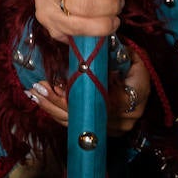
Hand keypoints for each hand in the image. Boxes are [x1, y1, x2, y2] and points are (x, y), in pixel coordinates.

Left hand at [29, 51, 150, 134]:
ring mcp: (116, 128)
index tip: (56, 85)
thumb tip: (84, 47)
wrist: (142, 81)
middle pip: (87, 116)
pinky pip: (79, 125)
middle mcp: (127, 118)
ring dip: (54, 109)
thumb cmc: (133, 63)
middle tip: (37, 88)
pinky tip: (43, 102)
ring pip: (80, 124)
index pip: (103, 102)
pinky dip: (59, 114)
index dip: (77, 97)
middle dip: (58, 102)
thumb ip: (109, 53)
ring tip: (35, 94)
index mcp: (136, 96)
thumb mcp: (126, 54)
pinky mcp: (105, 130)